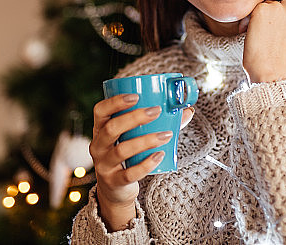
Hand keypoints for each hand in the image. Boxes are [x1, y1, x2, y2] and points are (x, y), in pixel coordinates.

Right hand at [89, 94, 193, 230]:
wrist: (115, 190)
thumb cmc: (127, 155)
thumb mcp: (134, 137)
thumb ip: (158, 123)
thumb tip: (188, 110)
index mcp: (100, 129)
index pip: (100, 111)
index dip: (115, 102)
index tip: (136, 96)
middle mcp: (98, 146)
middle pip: (111, 128)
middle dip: (135, 118)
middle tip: (156, 111)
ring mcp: (104, 165)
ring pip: (122, 150)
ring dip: (146, 140)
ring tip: (166, 135)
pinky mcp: (114, 182)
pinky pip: (130, 173)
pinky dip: (146, 164)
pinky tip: (159, 156)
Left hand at [239, 0, 285, 83]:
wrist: (271, 72)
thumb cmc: (285, 64)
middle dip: (271, 2)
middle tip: (264, 18)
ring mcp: (276, 7)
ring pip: (264, 2)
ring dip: (259, 13)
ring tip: (256, 32)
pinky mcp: (260, 10)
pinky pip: (252, 9)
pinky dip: (248, 19)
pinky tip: (248, 32)